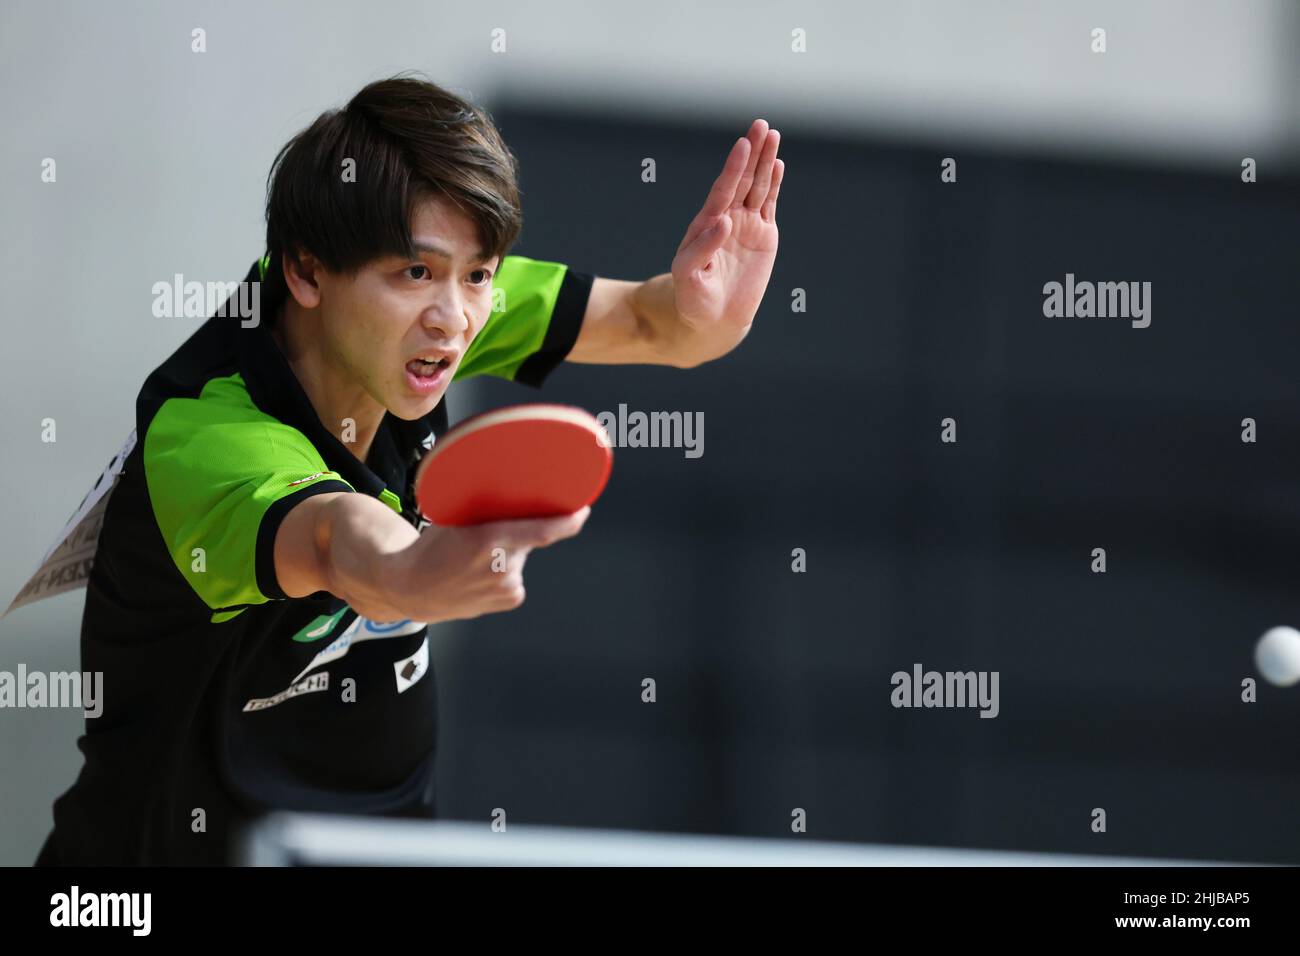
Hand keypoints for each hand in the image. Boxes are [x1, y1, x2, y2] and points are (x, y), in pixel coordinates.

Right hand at [392, 507, 590, 622]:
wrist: (410, 588)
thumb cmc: (431, 547)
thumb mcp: (453, 520)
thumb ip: (486, 511)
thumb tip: (516, 491)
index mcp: (489, 540)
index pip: (542, 531)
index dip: (568, 521)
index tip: (582, 511)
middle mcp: (502, 567)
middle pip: (528, 539)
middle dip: (517, 532)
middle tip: (487, 537)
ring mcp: (507, 587)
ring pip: (521, 557)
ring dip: (509, 552)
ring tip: (475, 560)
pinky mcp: (510, 599)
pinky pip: (516, 575)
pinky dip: (505, 571)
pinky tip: (481, 575)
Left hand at [671, 119, 783, 337]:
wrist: (714, 318)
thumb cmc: (693, 298)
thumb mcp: (688, 275)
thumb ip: (702, 248)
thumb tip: (722, 221)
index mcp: (706, 224)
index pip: (722, 190)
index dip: (732, 168)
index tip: (741, 146)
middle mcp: (726, 218)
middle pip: (741, 180)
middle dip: (751, 153)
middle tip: (760, 125)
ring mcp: (745, 224)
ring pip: (758, 187)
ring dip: (765, 162)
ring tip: (772, 135)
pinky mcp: (763, 235)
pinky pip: (769, 204)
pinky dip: (774, 184)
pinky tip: (777, 164)